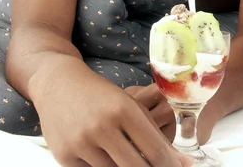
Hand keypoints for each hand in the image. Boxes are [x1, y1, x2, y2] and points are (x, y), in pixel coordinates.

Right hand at [35, 70, 191, 166]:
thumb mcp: (130, 105)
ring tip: (130, 159)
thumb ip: (155, 133)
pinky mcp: (64, 156)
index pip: (154, 149)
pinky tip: (108, 160)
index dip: (169, 164)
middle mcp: (102, 126)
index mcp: (124, 110)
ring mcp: (81, 142)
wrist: (59, 84)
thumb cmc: (103, 96)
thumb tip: (183, 163)